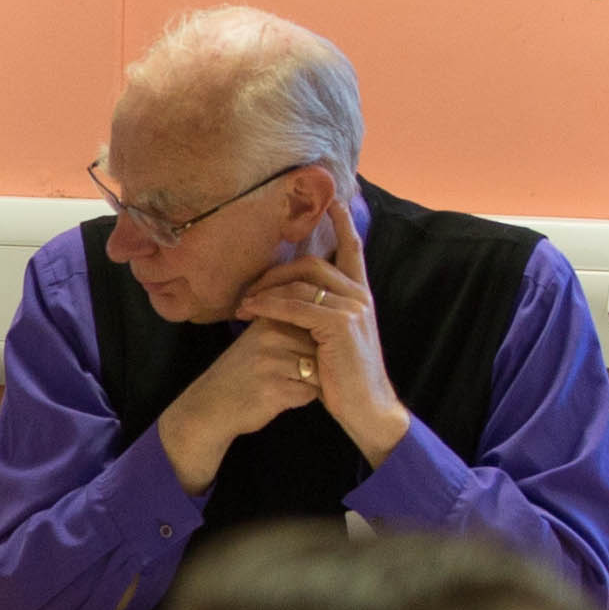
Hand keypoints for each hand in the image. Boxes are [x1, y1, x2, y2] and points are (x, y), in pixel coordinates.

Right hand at [155, 319, 325, 489]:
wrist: (209, 406)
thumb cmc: (240, 374)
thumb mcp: (257, 340)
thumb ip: (287, 327)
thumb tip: (329, 321)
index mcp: (268, 320)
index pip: (314, 325)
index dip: (315, 345)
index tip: (297, 357)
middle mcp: (269, 337)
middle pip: (320, 348)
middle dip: (316, 365)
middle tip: (292, 376)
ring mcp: (271, 363)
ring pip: (318, 372)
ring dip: (310, 383)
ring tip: (287, 386)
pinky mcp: (274, 390)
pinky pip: (309, 393)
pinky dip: (301, 399)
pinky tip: (281, 398)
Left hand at [232, 198, 405, 459]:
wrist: (367, 408)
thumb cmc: (344, 378)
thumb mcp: (332, 340)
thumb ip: (318, 315)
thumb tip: (287, 300)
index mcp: (361, 295)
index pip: (353, 250)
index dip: (343, 224)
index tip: (333, 201)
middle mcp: (360, 295)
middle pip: (312, 263)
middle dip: (276, 271)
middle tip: (248, 286)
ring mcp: (352, 308)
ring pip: (301, 283)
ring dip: (266, 290)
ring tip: (241, 303)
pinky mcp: (339, 324)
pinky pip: (296, 305)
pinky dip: (270, 305)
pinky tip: (251, 311)